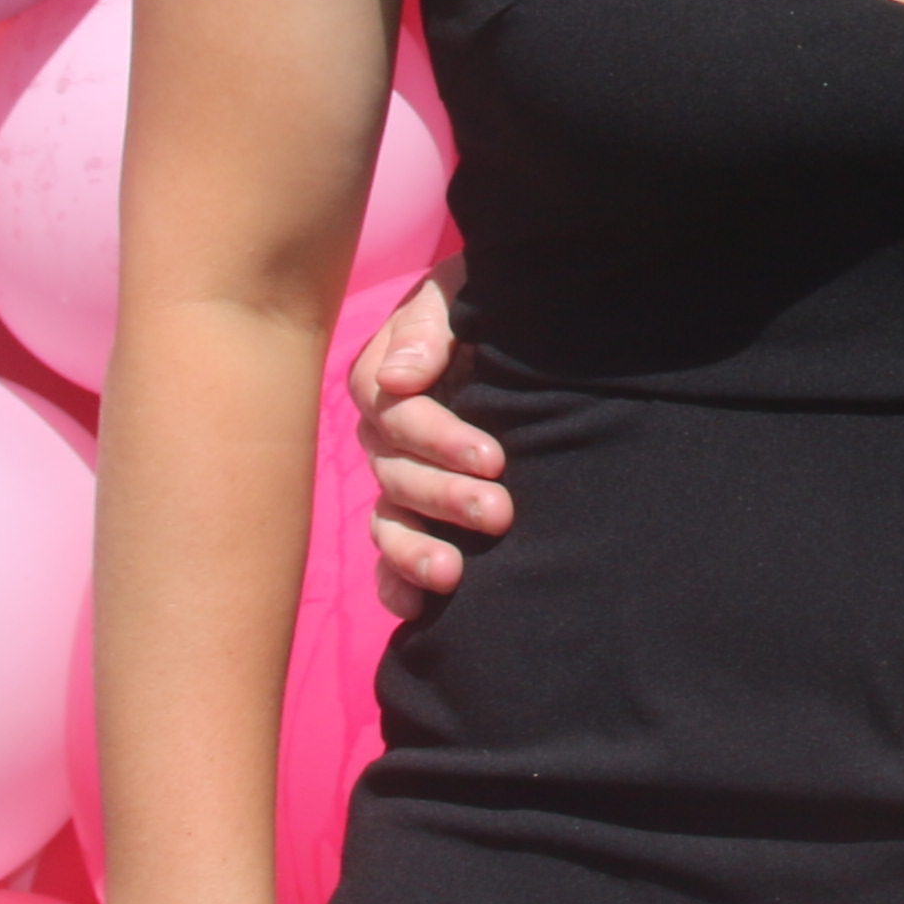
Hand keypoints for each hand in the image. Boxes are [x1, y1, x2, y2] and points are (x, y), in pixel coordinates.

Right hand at [347, 269, 513, 615]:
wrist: (517, 318)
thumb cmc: (483, 300)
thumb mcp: (458, 294)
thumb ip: (429, 328)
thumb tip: (401, 379)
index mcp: (386, 379)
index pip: (399, 417)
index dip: (441, 440)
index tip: (494, 459)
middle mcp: (386, 434)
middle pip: (399, 474)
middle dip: (446, 497)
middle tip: (499, 511)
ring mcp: (398, 475)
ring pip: (391, 519)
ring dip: (416, 550)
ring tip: (453, 574)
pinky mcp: (417, 508)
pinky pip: (391, 552)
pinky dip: (396, 582)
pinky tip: (415, 609)